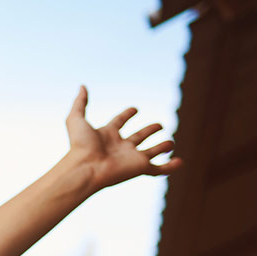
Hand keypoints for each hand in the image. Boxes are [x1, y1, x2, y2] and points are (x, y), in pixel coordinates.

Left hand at [63, 85, 181, 193]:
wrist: (85, 168)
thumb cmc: (79, 146)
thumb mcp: (76, 119)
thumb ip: (80, 103)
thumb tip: (82, 86)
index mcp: (106, 135)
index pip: (119, 122)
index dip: (126, 115)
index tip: (134, 109)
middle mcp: (120, 146)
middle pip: (138, 137)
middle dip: (149, 131)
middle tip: (159, 125)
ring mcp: (131, 158)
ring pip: (150, 152)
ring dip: (161, 148)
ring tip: (170, 143)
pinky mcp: (140, 168)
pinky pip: (159, 169)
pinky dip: (170, 167)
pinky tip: (180, 162)